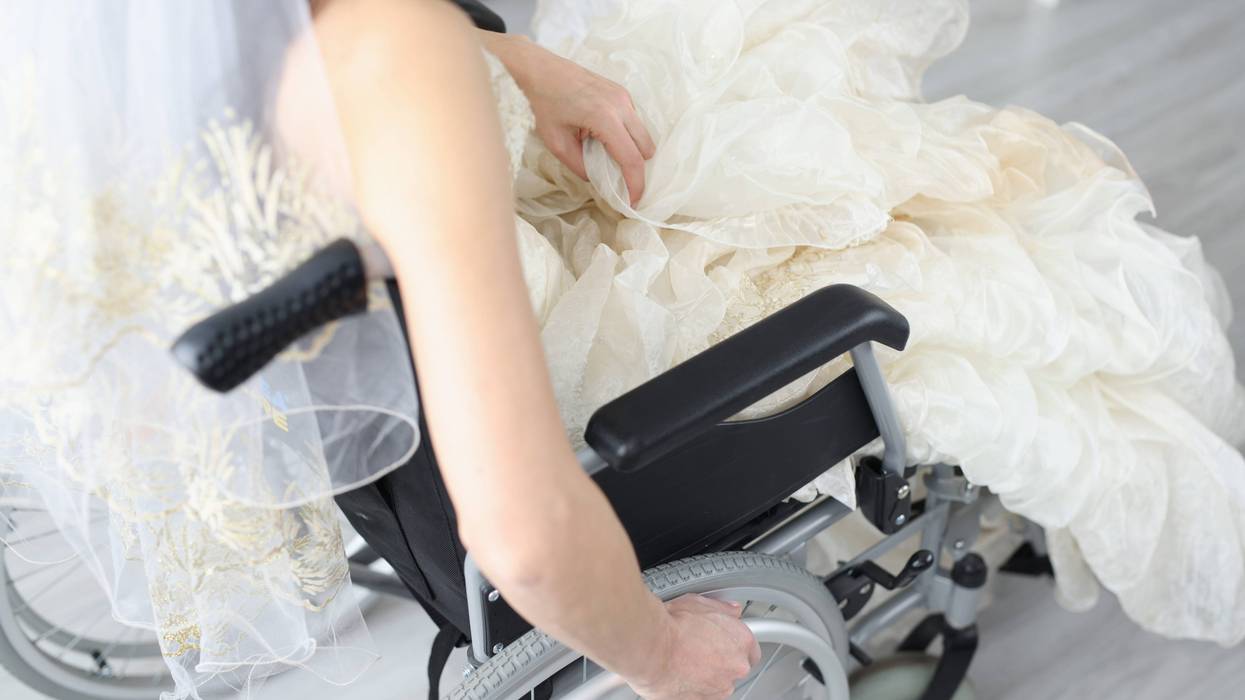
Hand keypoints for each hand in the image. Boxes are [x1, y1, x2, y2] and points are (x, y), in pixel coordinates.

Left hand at [482, 32, 655, 205]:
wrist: (537, 68)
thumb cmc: (542, 103)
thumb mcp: (556, 143)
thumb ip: (580, 166)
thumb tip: (597, 179)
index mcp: (605, 117)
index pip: (631, 159)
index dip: (635, 185)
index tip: (632, 202)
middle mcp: (620, 104)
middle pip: (646, 147)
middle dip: (636, 169)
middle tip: (620, 183)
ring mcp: (623, 95)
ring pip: (642, 134)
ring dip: (631, 150)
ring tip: (607, 157)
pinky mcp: (620, 91)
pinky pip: (634, 120)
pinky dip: (626, 135)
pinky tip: (604, 138)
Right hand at [627, 594, 761, 699]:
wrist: (650, 647)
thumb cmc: (672, 625)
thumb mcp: (700, 603)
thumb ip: (722, 609)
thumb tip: (730, 610)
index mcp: (741, 641)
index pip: (751, 650)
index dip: (734, 645)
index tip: (723, 642)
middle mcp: (735, 667)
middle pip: (734, 668)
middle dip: (719, 660)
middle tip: (697, 648)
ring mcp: (718, 688)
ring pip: (717, 684)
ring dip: (706, 675)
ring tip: (683, 661)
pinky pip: (700, 695)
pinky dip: (691, 688)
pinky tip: (677, 673)